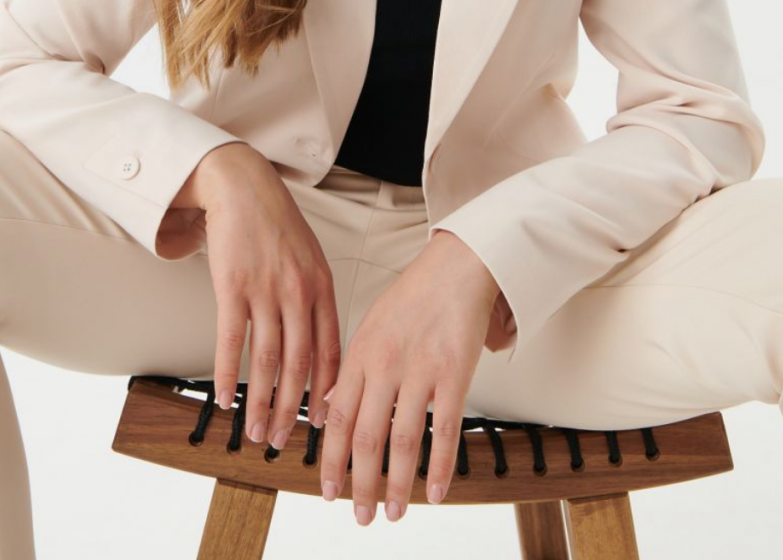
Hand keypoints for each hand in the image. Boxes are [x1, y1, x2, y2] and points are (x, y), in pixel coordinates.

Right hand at [194, 142, 340, 447]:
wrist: (243, 186)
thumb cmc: (276, 225)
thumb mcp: (309, 259)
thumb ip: (314, 300)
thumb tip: (318, 348)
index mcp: (321, 287)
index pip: (331, 351)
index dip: (327, 392)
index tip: (323, 423)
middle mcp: (298, 292)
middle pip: (300, 364)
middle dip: (292, 410)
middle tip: (284, 441)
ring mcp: (265, 289)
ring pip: (267, 360)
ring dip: (261, 402)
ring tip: (255, 431)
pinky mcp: (232, 286)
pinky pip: (231, 341)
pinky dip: (227, 374)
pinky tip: (224, 398)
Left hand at [319, 229, 505, 524]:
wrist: (455, 266)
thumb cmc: (413, 296)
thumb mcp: (370, 327)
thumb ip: (352, 369)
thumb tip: (332, 408)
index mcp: (360, 354)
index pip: (336, 418)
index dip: (330, 460)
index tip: (327, 490)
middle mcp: (384, 364)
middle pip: (365, 437)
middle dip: (361, 484)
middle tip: (360, 516)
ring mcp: (419, 369)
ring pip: (402, 441)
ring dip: (397, 485)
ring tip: (395, 513)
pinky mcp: (454, 372)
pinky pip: (444, 429)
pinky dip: (440, 467)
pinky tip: (435, 492)